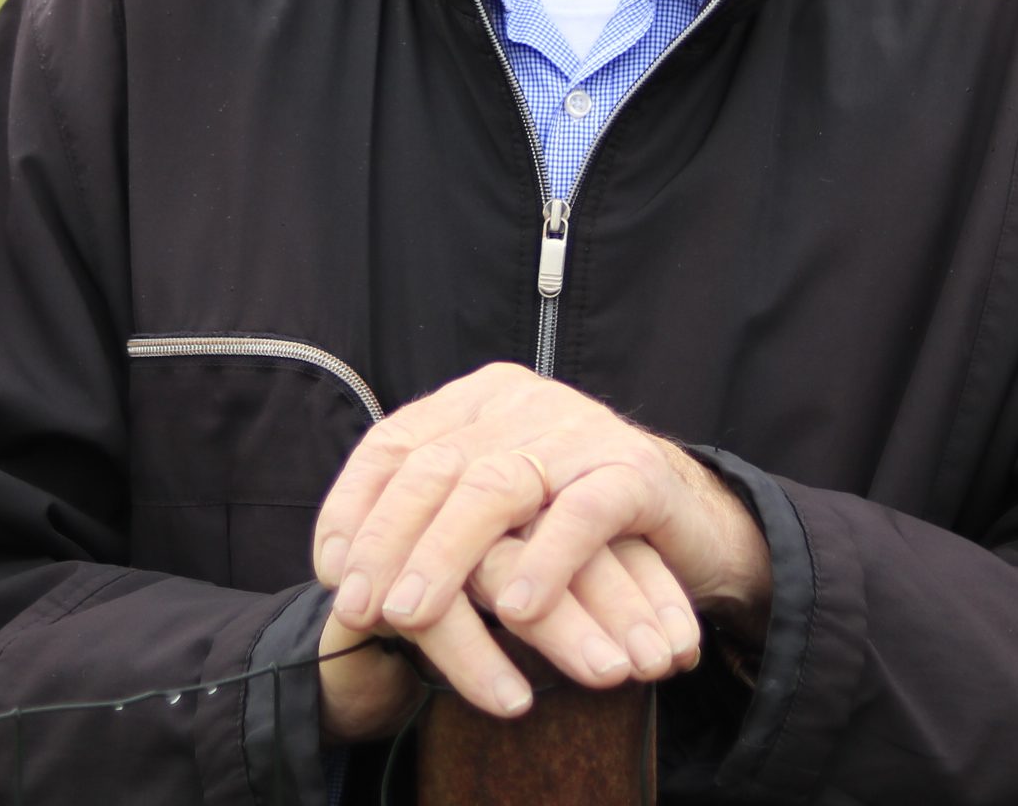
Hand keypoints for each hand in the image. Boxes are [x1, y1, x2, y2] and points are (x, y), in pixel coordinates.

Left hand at [312, 363, 770, 732]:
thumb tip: (338, 567)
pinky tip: (515, 612)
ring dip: (447, 557)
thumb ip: (428, 519)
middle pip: (438, 467)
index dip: (355, 505)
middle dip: (390, 541)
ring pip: (496, 487)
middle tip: (361, 609)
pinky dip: (544, 563)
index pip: (395, 441)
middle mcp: (524, 401)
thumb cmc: (567, 522)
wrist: (686, 520)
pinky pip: (581, 513)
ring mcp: (581, 430)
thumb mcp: (490, 512)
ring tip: (412, 616)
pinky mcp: (635, 471)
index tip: (331, 571)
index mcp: (479, 400)